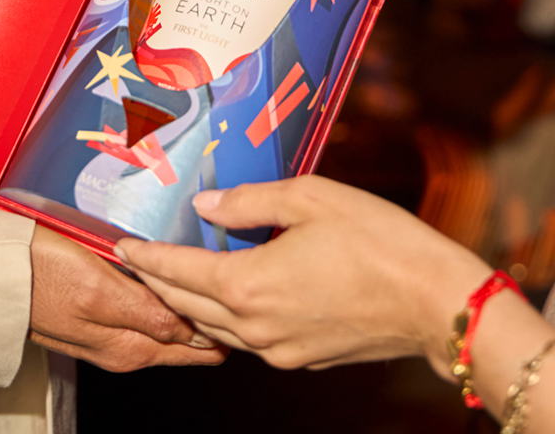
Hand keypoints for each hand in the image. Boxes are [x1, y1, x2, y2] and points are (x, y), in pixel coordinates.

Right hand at [29, 224, 225, 370]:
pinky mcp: (102, 317)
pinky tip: (170, 272)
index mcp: (132, 348)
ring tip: (213, 269)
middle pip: (187, 336)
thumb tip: (191, 328)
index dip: (221, 315)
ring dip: (191, 299)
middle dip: (212, 311)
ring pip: (170, 322)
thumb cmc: (42, 275)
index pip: (196, 342)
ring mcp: (114, 334)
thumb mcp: (99, 293)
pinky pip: (149, 311)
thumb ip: (146, 313)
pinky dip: (166, 294)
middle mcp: (128, 348)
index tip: (240, 286)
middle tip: (235, 273)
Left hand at [115, 177, 486, 374]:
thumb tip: (208, 205)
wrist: (435, 300)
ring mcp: (279, 349)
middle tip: (135, 261)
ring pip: (215, 328)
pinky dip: (224, 319)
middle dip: (157, 281)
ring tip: (171, 279)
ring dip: (188, 303)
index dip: (146, 257)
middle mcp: (256, 325)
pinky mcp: (303, 358)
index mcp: (249, 284)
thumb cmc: (377, 240)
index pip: (179, 271)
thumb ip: (250, 201)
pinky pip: (248, 340)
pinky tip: (227, 299)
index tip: (121, 246)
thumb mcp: (310, 197)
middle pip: (187, 304)